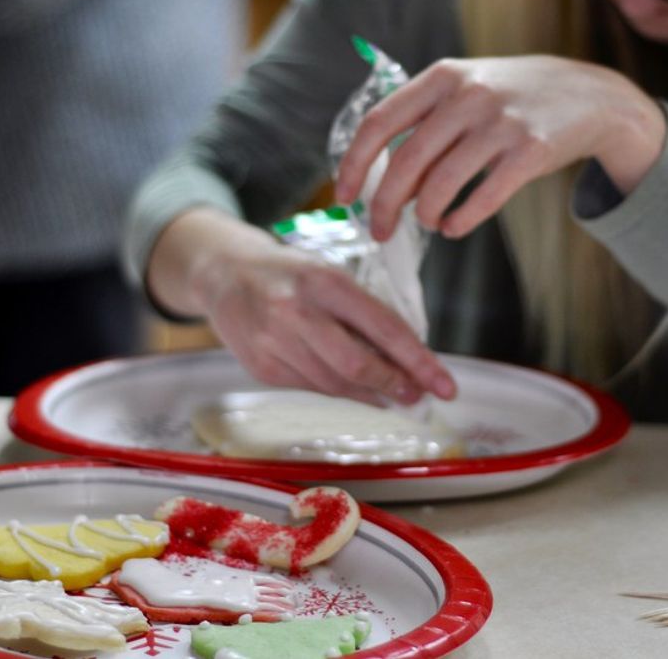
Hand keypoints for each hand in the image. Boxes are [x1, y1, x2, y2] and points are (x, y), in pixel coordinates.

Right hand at [147, 209, 455, 406]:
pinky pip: (311, 388)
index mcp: (325, 280)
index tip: (444, 385)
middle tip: (418, 395)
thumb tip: (408, 357)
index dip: (419, 361)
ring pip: (335, 384)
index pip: (383, 327)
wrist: (223, 273)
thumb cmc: (289, 272)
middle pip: (357, 364)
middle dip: (395, 384)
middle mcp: (296, 311)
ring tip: (393, 395)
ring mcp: (274, 342)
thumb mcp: (329, 275)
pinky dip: (340, 392)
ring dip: (370, 394)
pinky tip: (357, 391)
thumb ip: (363, 311)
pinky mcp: (260, 367)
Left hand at [334, 56, 665, 240]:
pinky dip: (461, 220)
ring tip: (428, 223)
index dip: (355, 164)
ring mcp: (502, 122)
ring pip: (441, 183)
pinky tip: (454, 227)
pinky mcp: (532, 150)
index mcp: (442, 77)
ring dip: (425, 214)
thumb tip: (382, 182)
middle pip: (406, 161)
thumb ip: (425, 123)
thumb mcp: (467, 89)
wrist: (592, 95)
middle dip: (384, 204)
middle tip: (379, 231)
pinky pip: (484, 197)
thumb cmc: (514, 99)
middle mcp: (469, 94)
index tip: (343, 196)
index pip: (379, 122)